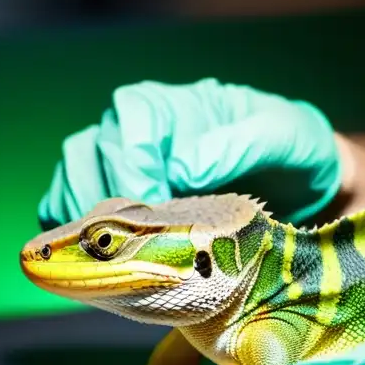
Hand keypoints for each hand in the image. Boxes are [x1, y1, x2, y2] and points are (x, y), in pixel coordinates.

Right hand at [37, 78, 341, 227]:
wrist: (293, 183)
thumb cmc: (287, 148)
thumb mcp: (281, 136)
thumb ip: (237, 144)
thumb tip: (185, 168)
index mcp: (170, 104)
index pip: (130, 120)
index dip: (135, 162)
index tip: (154, 202)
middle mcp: (133, 128)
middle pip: (89, 152)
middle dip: (107, 197)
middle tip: (136, 239)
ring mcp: (118, 164)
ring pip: (72, 180)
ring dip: (83, 218)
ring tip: (114, 253)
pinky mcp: (115, 200)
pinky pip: (71, 210)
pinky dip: (75, 233)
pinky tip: (99, 259)